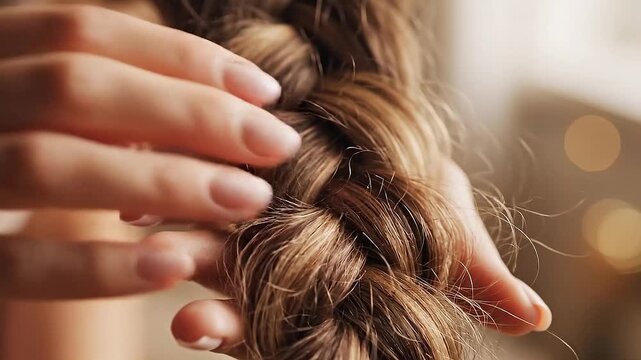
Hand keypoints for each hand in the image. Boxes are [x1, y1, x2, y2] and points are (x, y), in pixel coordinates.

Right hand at [0, 4, 300, 297]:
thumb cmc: (9, 149)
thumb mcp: (45, 107)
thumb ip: (106, 99)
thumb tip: (223, 103)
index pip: (85, 31)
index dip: (184, 58)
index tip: (266, 91)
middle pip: (77, 87)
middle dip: (191, 114)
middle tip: (277, 144)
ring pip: (48, 164)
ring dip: (164, 181)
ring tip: (249, 198)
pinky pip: (16, 263)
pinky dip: (98, 266)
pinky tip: (173, 263)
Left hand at [166, 161, 552, 357]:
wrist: (372, 122)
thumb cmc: (409, 181)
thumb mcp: (445, 222)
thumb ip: (473, 269)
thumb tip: (534, 316)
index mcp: (326, 289)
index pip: (292, 333)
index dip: (263, 341)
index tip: (235, 344)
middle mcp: (280, 269)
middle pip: (244, 305)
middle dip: (219, 317)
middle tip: (194, 325)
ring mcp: (249, 227)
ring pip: (209, 254)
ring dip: (182, 259)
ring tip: (162, 254)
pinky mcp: (228, 179)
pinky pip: (193, 194)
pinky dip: (170, 198)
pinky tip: (149, 199)